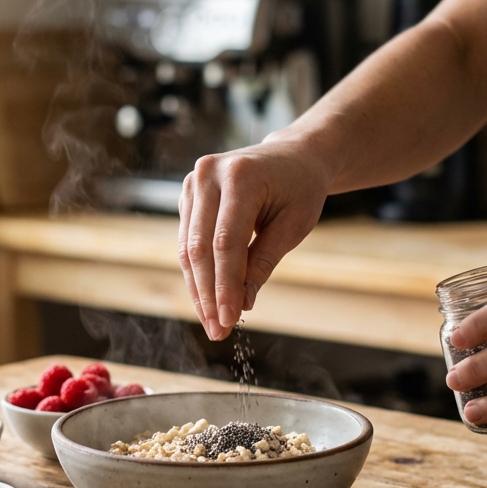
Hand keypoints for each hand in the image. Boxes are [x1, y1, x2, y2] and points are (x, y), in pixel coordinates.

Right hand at [178, 137, 332, 339]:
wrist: (293, 156)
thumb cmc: (299, 189)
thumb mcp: (293, 226)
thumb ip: (263, 262)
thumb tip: (242, 304)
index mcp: (240, 177)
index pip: (226, 244)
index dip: (225, 286)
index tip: (230, 321)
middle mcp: (208, 175)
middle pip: (200, 248)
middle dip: (208, 295)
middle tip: (218, 331)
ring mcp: (192, 182)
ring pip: (188, 248)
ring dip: (198, 289)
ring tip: (212, 323)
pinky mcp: (187, 194)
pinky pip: (187, 241)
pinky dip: (197, 273)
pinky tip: (208, 299)